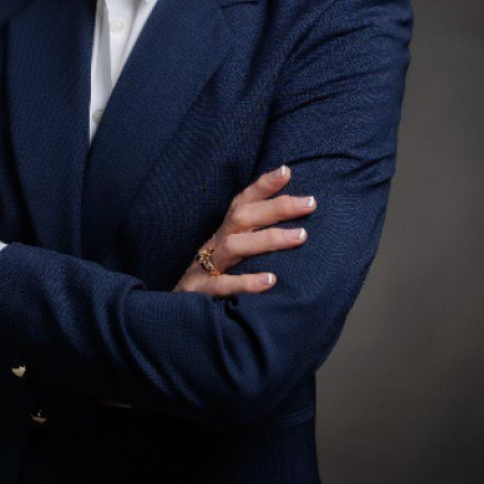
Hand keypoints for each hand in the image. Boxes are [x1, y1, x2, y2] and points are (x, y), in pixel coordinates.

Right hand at [173, 164, 315, 294]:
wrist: (173, 312)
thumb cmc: (213, 278)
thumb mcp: (231, 253)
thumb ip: (254, 238)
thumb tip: (295, 224)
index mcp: (224, 233)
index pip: (242, 202)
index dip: (262, 186)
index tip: (287, 171)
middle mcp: (215, 244)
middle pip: (241, 217)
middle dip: (276, 207)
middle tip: (310, 203)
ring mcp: (205, 267)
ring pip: (234, 246)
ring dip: (268, 240)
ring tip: (300, 236)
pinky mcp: (200, 292)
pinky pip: (222, 285)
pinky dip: (246, 282)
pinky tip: (270, 281)